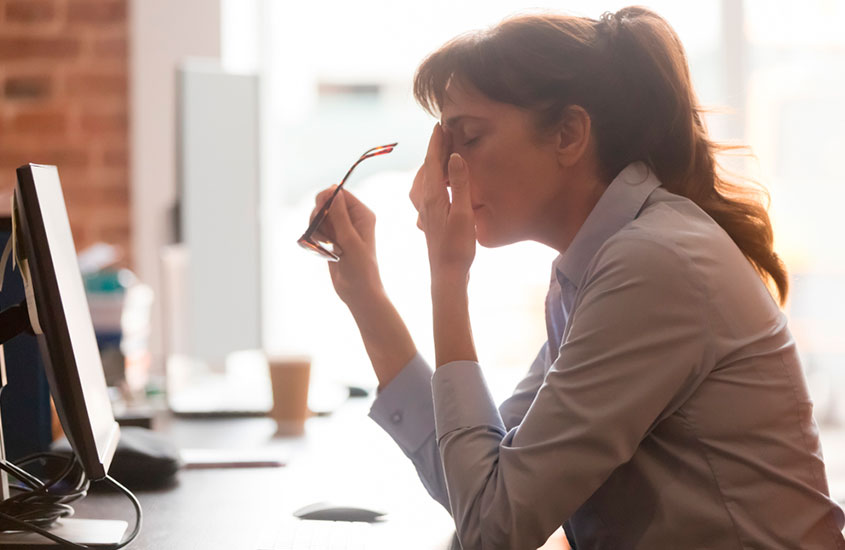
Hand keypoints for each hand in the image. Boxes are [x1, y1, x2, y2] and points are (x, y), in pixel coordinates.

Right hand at [309, 187, 382, 307]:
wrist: (358, 292)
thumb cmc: (360, 268)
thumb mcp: (350, 240)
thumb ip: (340, 216)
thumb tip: (334, 191)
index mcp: (362, 215)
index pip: (340, 194)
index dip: (327, 198)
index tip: (319, 211)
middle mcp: (352, 219)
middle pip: (326, 203)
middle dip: (319, 215)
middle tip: (322, 232)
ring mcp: (341, 229)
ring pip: (319, 217)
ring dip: (316, 228)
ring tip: (325, 244)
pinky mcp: (332, 239)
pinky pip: (317, 230)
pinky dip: (315, 237)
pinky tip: (322, 249)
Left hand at [411, 123, 475, 283]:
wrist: (446, 274)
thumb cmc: (458, 247)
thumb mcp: (463, 214)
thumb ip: (460, 184)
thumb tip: (454, 156)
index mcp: (432, 196)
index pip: (433, 161)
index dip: (437, 142)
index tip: (440, 124)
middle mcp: (424, 201)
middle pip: (427, 167)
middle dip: (435, 149)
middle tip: (444, 132)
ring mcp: (425, 210)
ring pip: (424, 179)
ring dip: (432, 164)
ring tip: (442, 152)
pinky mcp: (429, 218)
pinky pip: (426, 190)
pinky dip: (431, 179)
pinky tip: (438, 183)